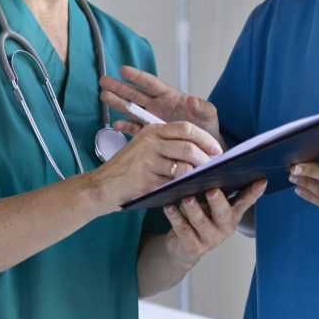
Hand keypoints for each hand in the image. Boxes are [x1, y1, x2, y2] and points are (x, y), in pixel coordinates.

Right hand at [89, 121, 221, 212]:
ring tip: (203, 179)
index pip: (185, 128)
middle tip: (214, 167)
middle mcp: (150, 142)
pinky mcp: (146, 180)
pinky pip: (173, 184)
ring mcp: (147, 161)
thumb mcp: (144, 147)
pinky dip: (183, 187)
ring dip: (197, 175)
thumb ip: (167, 144)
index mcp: (152, 130)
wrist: (101, 186)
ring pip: (183, 167)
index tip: (216, 149)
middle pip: (188, 147)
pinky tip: (188, 189)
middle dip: (205, 158)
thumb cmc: (127, 168)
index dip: (204, 138)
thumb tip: (199, 150)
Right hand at [99, 66, 220, 141]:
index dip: (138, 77)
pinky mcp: (151, 133)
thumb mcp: (209, 116)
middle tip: (104, 81)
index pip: (151, 84)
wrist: (205, 150)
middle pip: (136, 94)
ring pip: (132, 108)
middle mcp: (159, 106)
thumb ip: (202, 107)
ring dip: (118, 102)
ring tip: (104, 96)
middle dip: (120, 87)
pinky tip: (116, 124)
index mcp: (170, 97)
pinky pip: (135, 128)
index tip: (124, 70)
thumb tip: (193, 100)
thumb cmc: (207, 129)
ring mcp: (153, 119)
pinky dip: (126, 126)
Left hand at [163, 180, 266, 267]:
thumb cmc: (200, 215)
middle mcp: (225, 227)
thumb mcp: (210, 203)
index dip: (254, 192)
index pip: (245, 201)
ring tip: (186, 198)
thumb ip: (215, 188)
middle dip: (218, 201)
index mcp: (232, 213)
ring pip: (202, 223)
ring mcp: (211, 239)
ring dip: (194, 209)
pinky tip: (168, 207)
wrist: (182, 245)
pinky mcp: (195, 247)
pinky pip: (184, 231)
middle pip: (223, 213)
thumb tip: (210, 165)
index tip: (261, 180)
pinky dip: (176, 218)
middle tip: (212, 190)